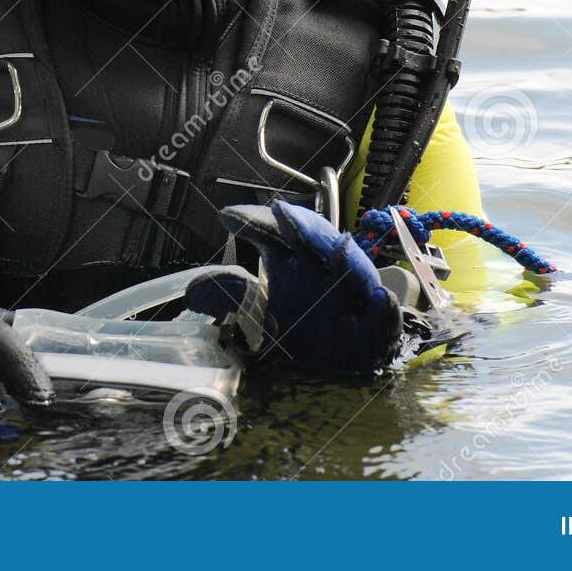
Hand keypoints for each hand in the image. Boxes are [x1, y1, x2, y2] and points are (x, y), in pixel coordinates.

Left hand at [186, 199, 401, 374]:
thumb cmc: (301, 325)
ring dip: (345, 258)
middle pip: (311, 241)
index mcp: (289, 262)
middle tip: (281, 214)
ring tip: (338, 245)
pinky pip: (381, 314)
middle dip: (300, 227)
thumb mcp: (257, 314)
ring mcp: (350, 290)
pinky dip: (381, 309)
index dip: (251, 223)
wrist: (343, 358)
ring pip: (350, 269)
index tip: (226, 216)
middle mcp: (319, 269)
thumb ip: (229, 296)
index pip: (269, 234)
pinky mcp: (375, 319)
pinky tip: (380, 300)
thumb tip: (191, 292)